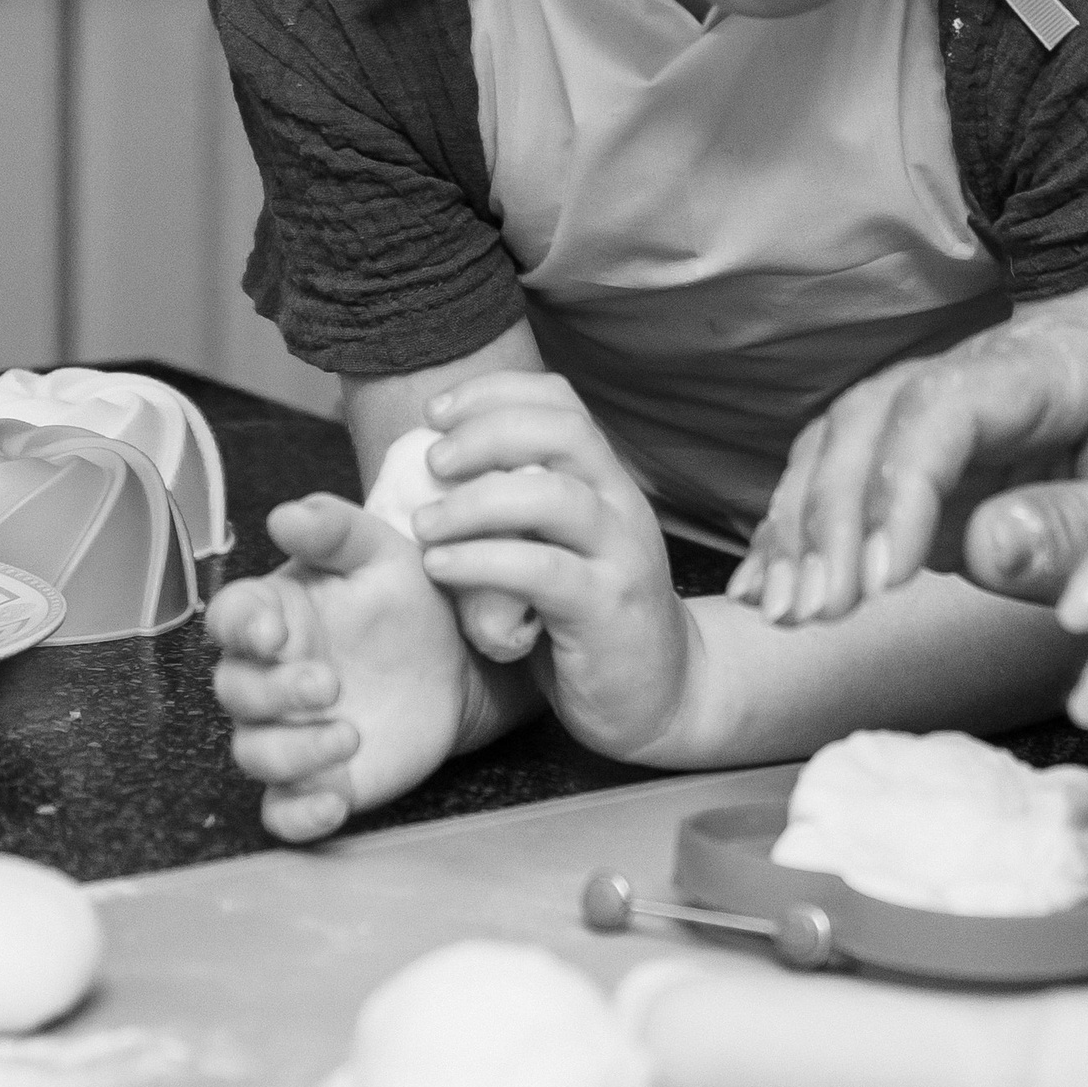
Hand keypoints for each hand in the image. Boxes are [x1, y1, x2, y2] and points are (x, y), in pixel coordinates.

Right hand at [206, 496, 500, 843]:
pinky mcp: (314, 781)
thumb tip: (284, 515)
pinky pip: (283, 813)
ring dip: (293, 751)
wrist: (457, 664)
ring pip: (255, 753)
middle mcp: (267, 677)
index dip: (242, 627)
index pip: (229, 619)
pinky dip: (299, 816)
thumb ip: (336, 530)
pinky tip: (333, 805)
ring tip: (351, 735)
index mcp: (272, 614)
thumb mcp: (383, 553)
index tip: (276, 629)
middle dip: (274, 691)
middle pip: (235, 691)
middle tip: (328, 683)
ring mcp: (287, 732)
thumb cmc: (406, 600)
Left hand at [412, 371, 694, 763]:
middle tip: (432, 460)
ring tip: (424, 524)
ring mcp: (621, 556)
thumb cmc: (588, 619)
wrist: (663, 694)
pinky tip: (441, 566)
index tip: (437, 411)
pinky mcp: (607, 610)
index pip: (561, 401)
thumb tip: (425, 473)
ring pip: (554, 497)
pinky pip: (543, 571)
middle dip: (486, 432)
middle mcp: (621, 505)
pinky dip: (484, 561)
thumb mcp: (561, 547)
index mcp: (605, 481)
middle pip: (562, 432)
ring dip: (476, 500)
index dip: (495, 392)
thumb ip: (519, 508)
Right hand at [729, 320, 1087, 625]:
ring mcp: (956, 416)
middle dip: (832, 511)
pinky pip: (850, 480)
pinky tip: (769, 592)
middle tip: (816, 610)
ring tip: (787, 611)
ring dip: (804, 524)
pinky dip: (802, 532)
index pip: (947, 401)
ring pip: (846, 439)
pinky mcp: (938, 468)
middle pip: (875, 413)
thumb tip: (982, 547)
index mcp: (1063, 363)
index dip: (901, 483)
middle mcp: (992, 372)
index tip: (883, 579)